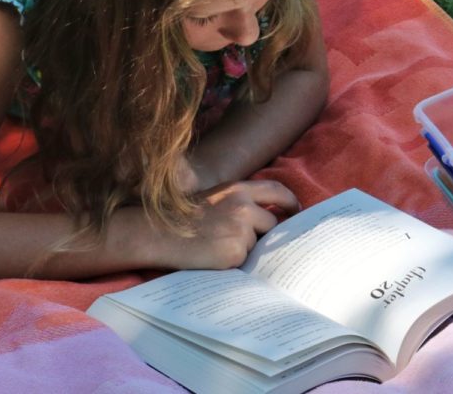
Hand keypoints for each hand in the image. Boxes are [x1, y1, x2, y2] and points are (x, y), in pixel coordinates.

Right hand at [163, 180, 299, 269]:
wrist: (157, 232)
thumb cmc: (182, 217)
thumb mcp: (214, 199)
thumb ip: (239, 204)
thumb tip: (267, 219)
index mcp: (237, 190)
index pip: (276, 191)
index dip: (290, 201)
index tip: (295, 211)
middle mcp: (243, 207)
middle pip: (272, 223)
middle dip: (263, 233)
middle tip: (244, 239)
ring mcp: (240, 231)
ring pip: (258, 244)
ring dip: (246, 248)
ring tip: (217, 246)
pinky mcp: (235, 253)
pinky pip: (245, 261)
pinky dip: (234, 262)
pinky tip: (214, 257)